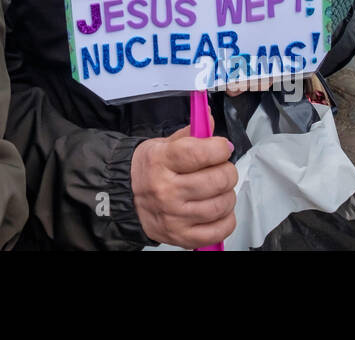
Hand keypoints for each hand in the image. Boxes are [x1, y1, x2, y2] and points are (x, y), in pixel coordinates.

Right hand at [130, 124, 236, 247]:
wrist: (125, 198)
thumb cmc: (148, 169)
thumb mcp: (162, 145)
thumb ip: (190, 133)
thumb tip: (211, 118)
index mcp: (160, 162)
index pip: (199, 153)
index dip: (219, 148)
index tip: (223, 147)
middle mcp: (166, 190)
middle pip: (216, 180)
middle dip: (228, 171)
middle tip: (222, 169)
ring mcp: (174, 216)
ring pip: (222, 204)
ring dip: (228, 195)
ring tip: (219, 190)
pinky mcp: (182, 237)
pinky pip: (219, 230)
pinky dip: (227, 219)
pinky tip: (218, 210)